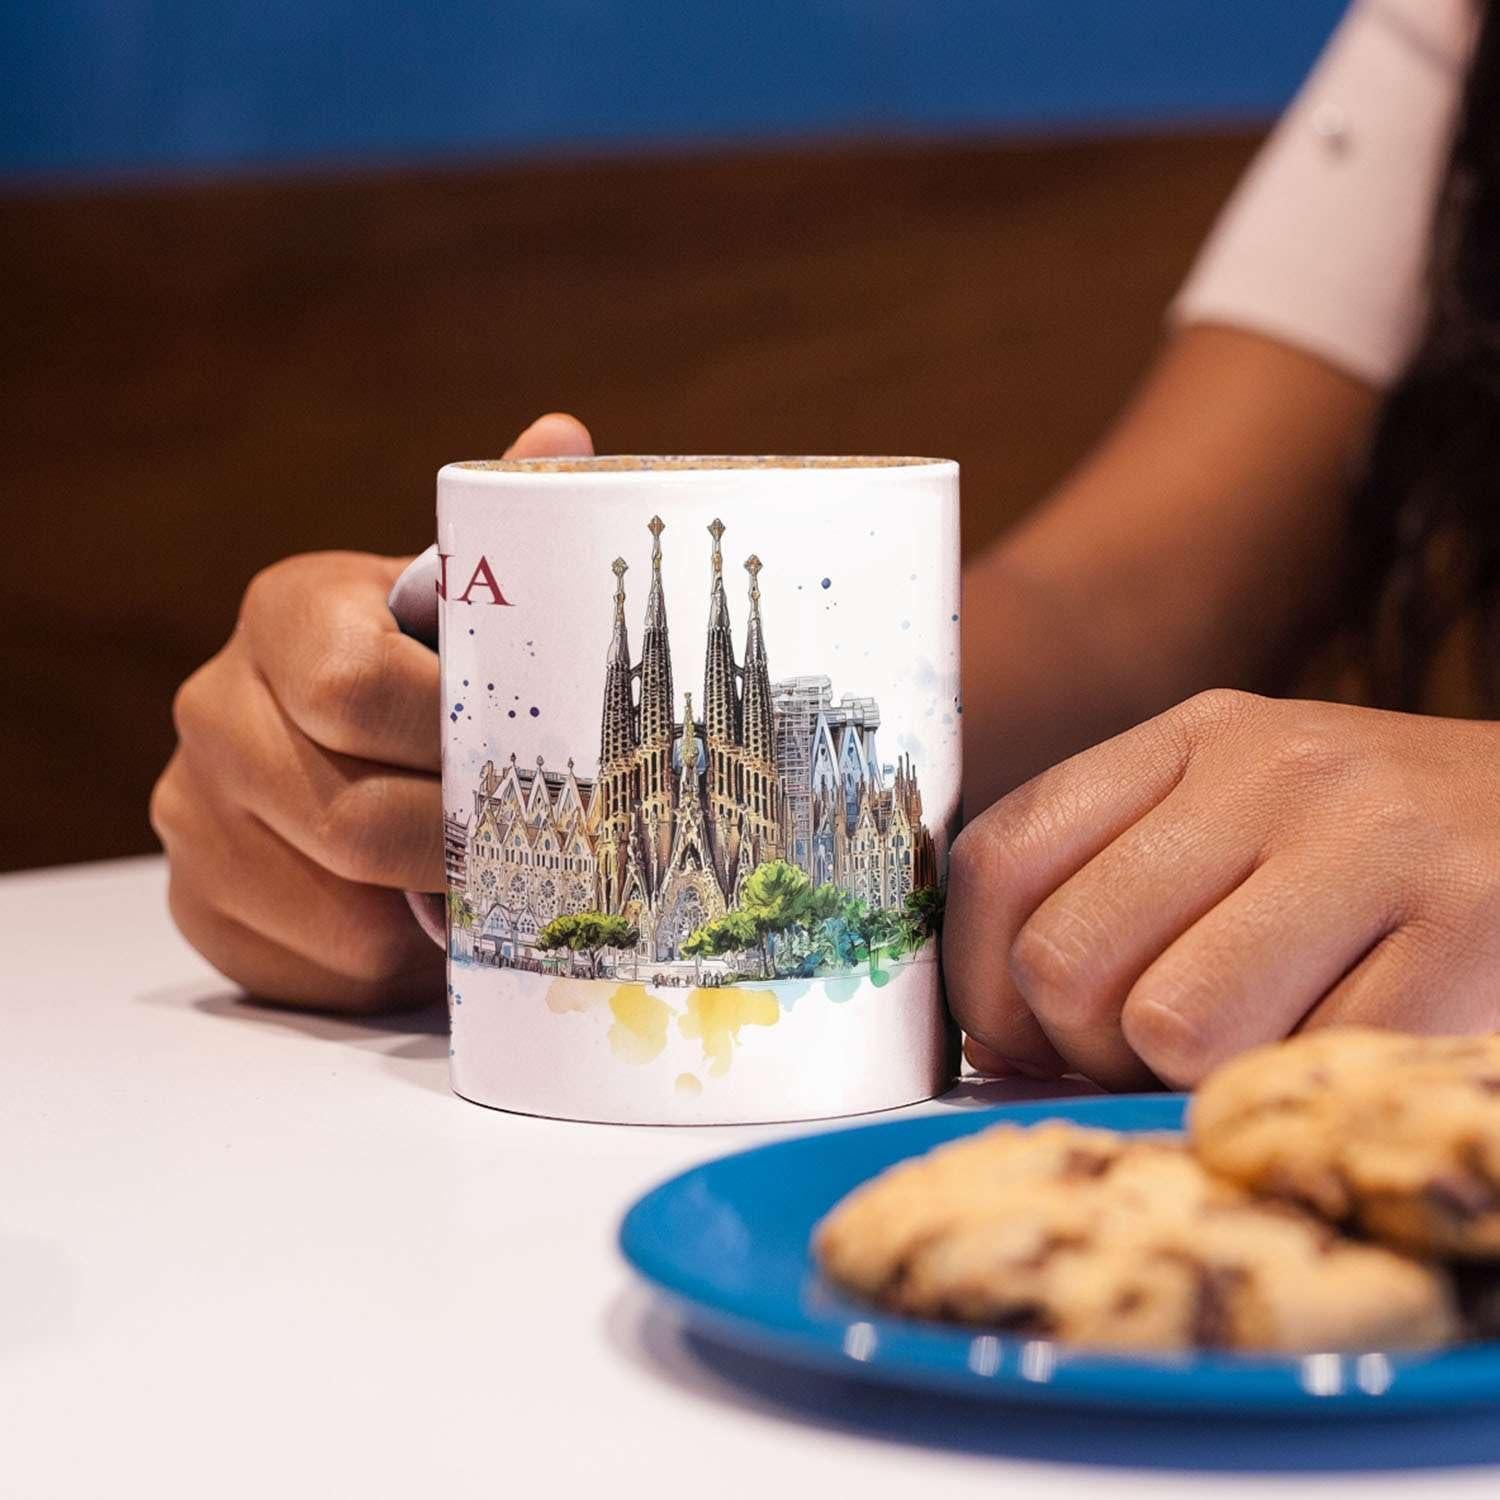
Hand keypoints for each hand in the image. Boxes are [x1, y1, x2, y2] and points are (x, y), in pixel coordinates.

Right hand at [151, 413, 593, 1009]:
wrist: (346, 753)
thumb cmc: (430, 675)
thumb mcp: (463, 607)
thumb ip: (506, 535)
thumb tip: (565, 435)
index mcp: (287, 613)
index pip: (359, 686)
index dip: (456, 739)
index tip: (531, 762)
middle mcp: (216, 706)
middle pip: (352, 814)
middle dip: (462, 845)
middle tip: (539, 852)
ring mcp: (193, 809)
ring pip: (340, 900)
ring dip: (432, 906)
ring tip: (491, 882)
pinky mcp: (198, 900)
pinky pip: (313, 961)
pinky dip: (390, 955)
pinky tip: (423, 915)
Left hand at [944, 690, 1499, 1088]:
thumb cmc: (1378, 854)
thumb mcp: (1238, 819)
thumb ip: (1112, 894)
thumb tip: (992, 1041)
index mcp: (1192, 737)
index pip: (1000, 859)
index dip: (980, 979)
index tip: (1023, 1032)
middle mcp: (1272, 771)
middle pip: (1065, 962)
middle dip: (1089, 1049)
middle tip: (1160, 1051)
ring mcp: (1374, 843)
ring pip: (1170, 1029)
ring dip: (1195, 1080)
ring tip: (1259, 1045)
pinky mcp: (1468, 931)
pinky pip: (1300, 1071)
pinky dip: (1301, 1096)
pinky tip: (1342, 1048)